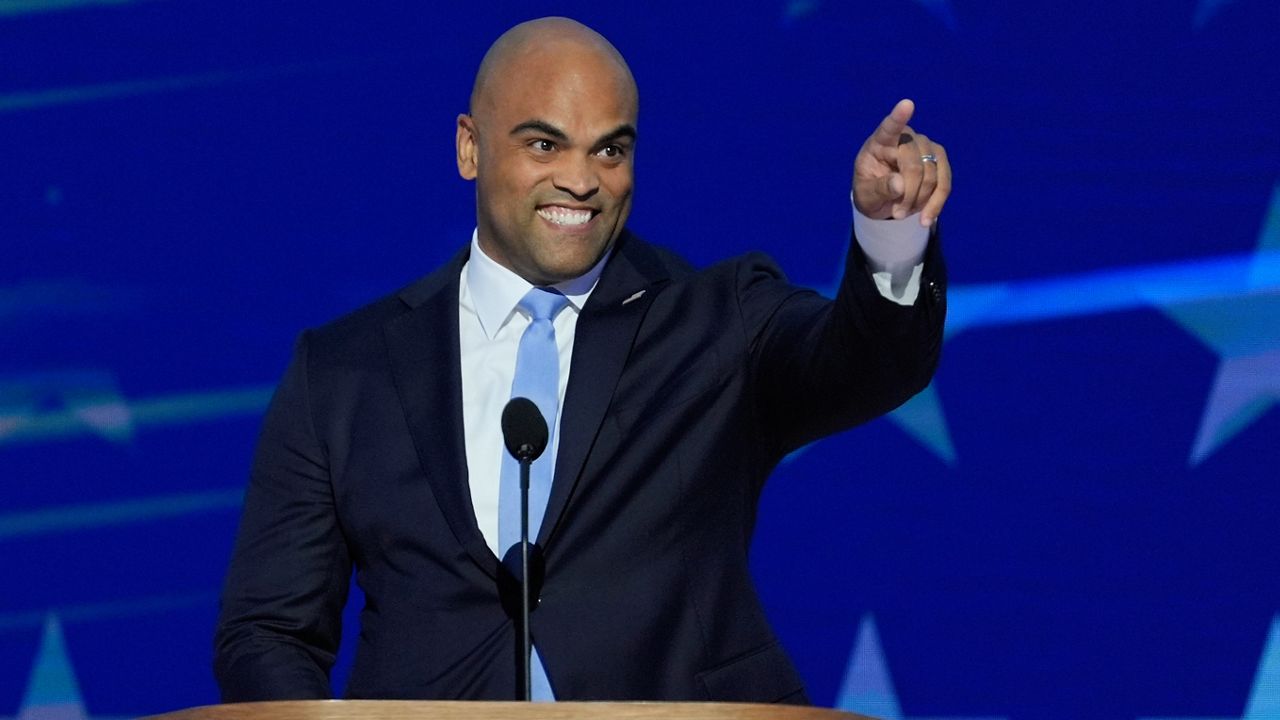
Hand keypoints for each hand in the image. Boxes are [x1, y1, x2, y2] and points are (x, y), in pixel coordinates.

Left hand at [852, 99, 950, 227]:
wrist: (884, 201)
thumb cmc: (870, 192)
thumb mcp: (866, 195)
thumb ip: (879, 189)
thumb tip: (900, 185)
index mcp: (880, 142)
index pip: (889, 127)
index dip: (898, 117)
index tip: (906, 105)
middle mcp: (905, 138)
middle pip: (914, 165)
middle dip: (907, 195)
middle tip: (896, 215)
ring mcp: (925, 146)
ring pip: (932, 176)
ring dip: (919, 202)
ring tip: (903, 214)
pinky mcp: (940, 159)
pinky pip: (945, 183)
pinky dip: (936, 204)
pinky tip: (925, 219)